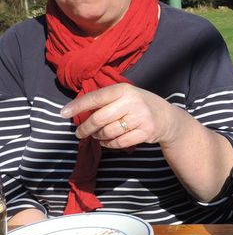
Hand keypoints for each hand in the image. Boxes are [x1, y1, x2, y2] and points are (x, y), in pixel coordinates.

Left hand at [60, 83, 176, 149]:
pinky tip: (108, 142)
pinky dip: (109, 144)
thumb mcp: (125, 96)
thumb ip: (105, 101)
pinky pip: (119, 142)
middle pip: (99, 119)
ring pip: (108, 132)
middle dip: (85, 128)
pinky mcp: (146, 132)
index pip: (95, 98)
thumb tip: (76, 111)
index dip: (77, 106)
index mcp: (123, 89)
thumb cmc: (138, 105)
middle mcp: (132, 102)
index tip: (63, 113)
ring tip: (97, 136)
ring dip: (98, 137)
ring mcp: (141, 117)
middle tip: (79, 133)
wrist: (166, 118)